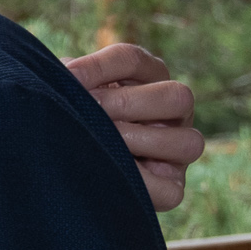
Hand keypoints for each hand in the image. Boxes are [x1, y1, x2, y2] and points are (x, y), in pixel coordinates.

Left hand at [64, 40, 200, 212]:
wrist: (62, 172)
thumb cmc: (67, 121)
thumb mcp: (67, 95)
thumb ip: (69, 82)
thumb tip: (65, 77)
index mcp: (148, 78)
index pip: (132, 60)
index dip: (98, 67)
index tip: (67, 77)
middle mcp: (173, 110)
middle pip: (176, 95)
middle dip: (126, 103)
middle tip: (90, 112)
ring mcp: (178, 148)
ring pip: (189, 141)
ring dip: (136, 142)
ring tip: (99, 145)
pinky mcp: (171, 187)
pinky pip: (171, 190)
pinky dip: (139, 183)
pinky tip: (108, 175)